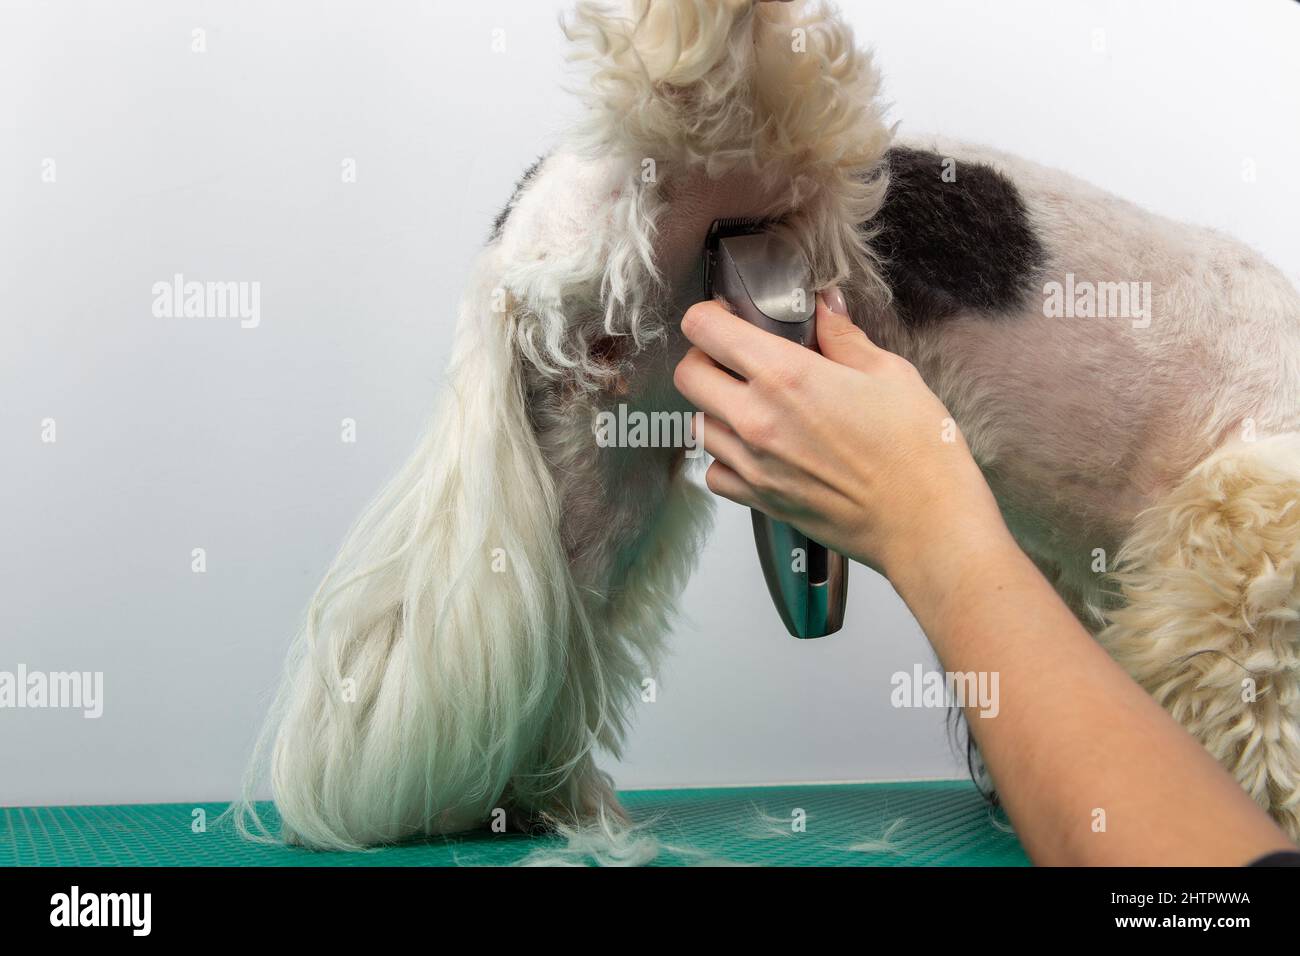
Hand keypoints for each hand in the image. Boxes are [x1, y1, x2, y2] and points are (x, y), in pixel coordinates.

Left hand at [673, 290, 1009, 584]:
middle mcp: (757, 419)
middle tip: (737, 359)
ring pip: (698, 425)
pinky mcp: (759, 500)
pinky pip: (715, 473)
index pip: (704, 329)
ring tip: (754, 406)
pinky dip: (726, 459)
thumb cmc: (918, 453)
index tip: (726, 317)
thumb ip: (843, 338)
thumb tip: (826, 308)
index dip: (709, 315)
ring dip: (716, 410)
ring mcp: (753, 464)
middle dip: (705, 359)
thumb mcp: (889, 374)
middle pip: (688, 375)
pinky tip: (759, 451)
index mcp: (786, 376)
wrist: (926, 525)